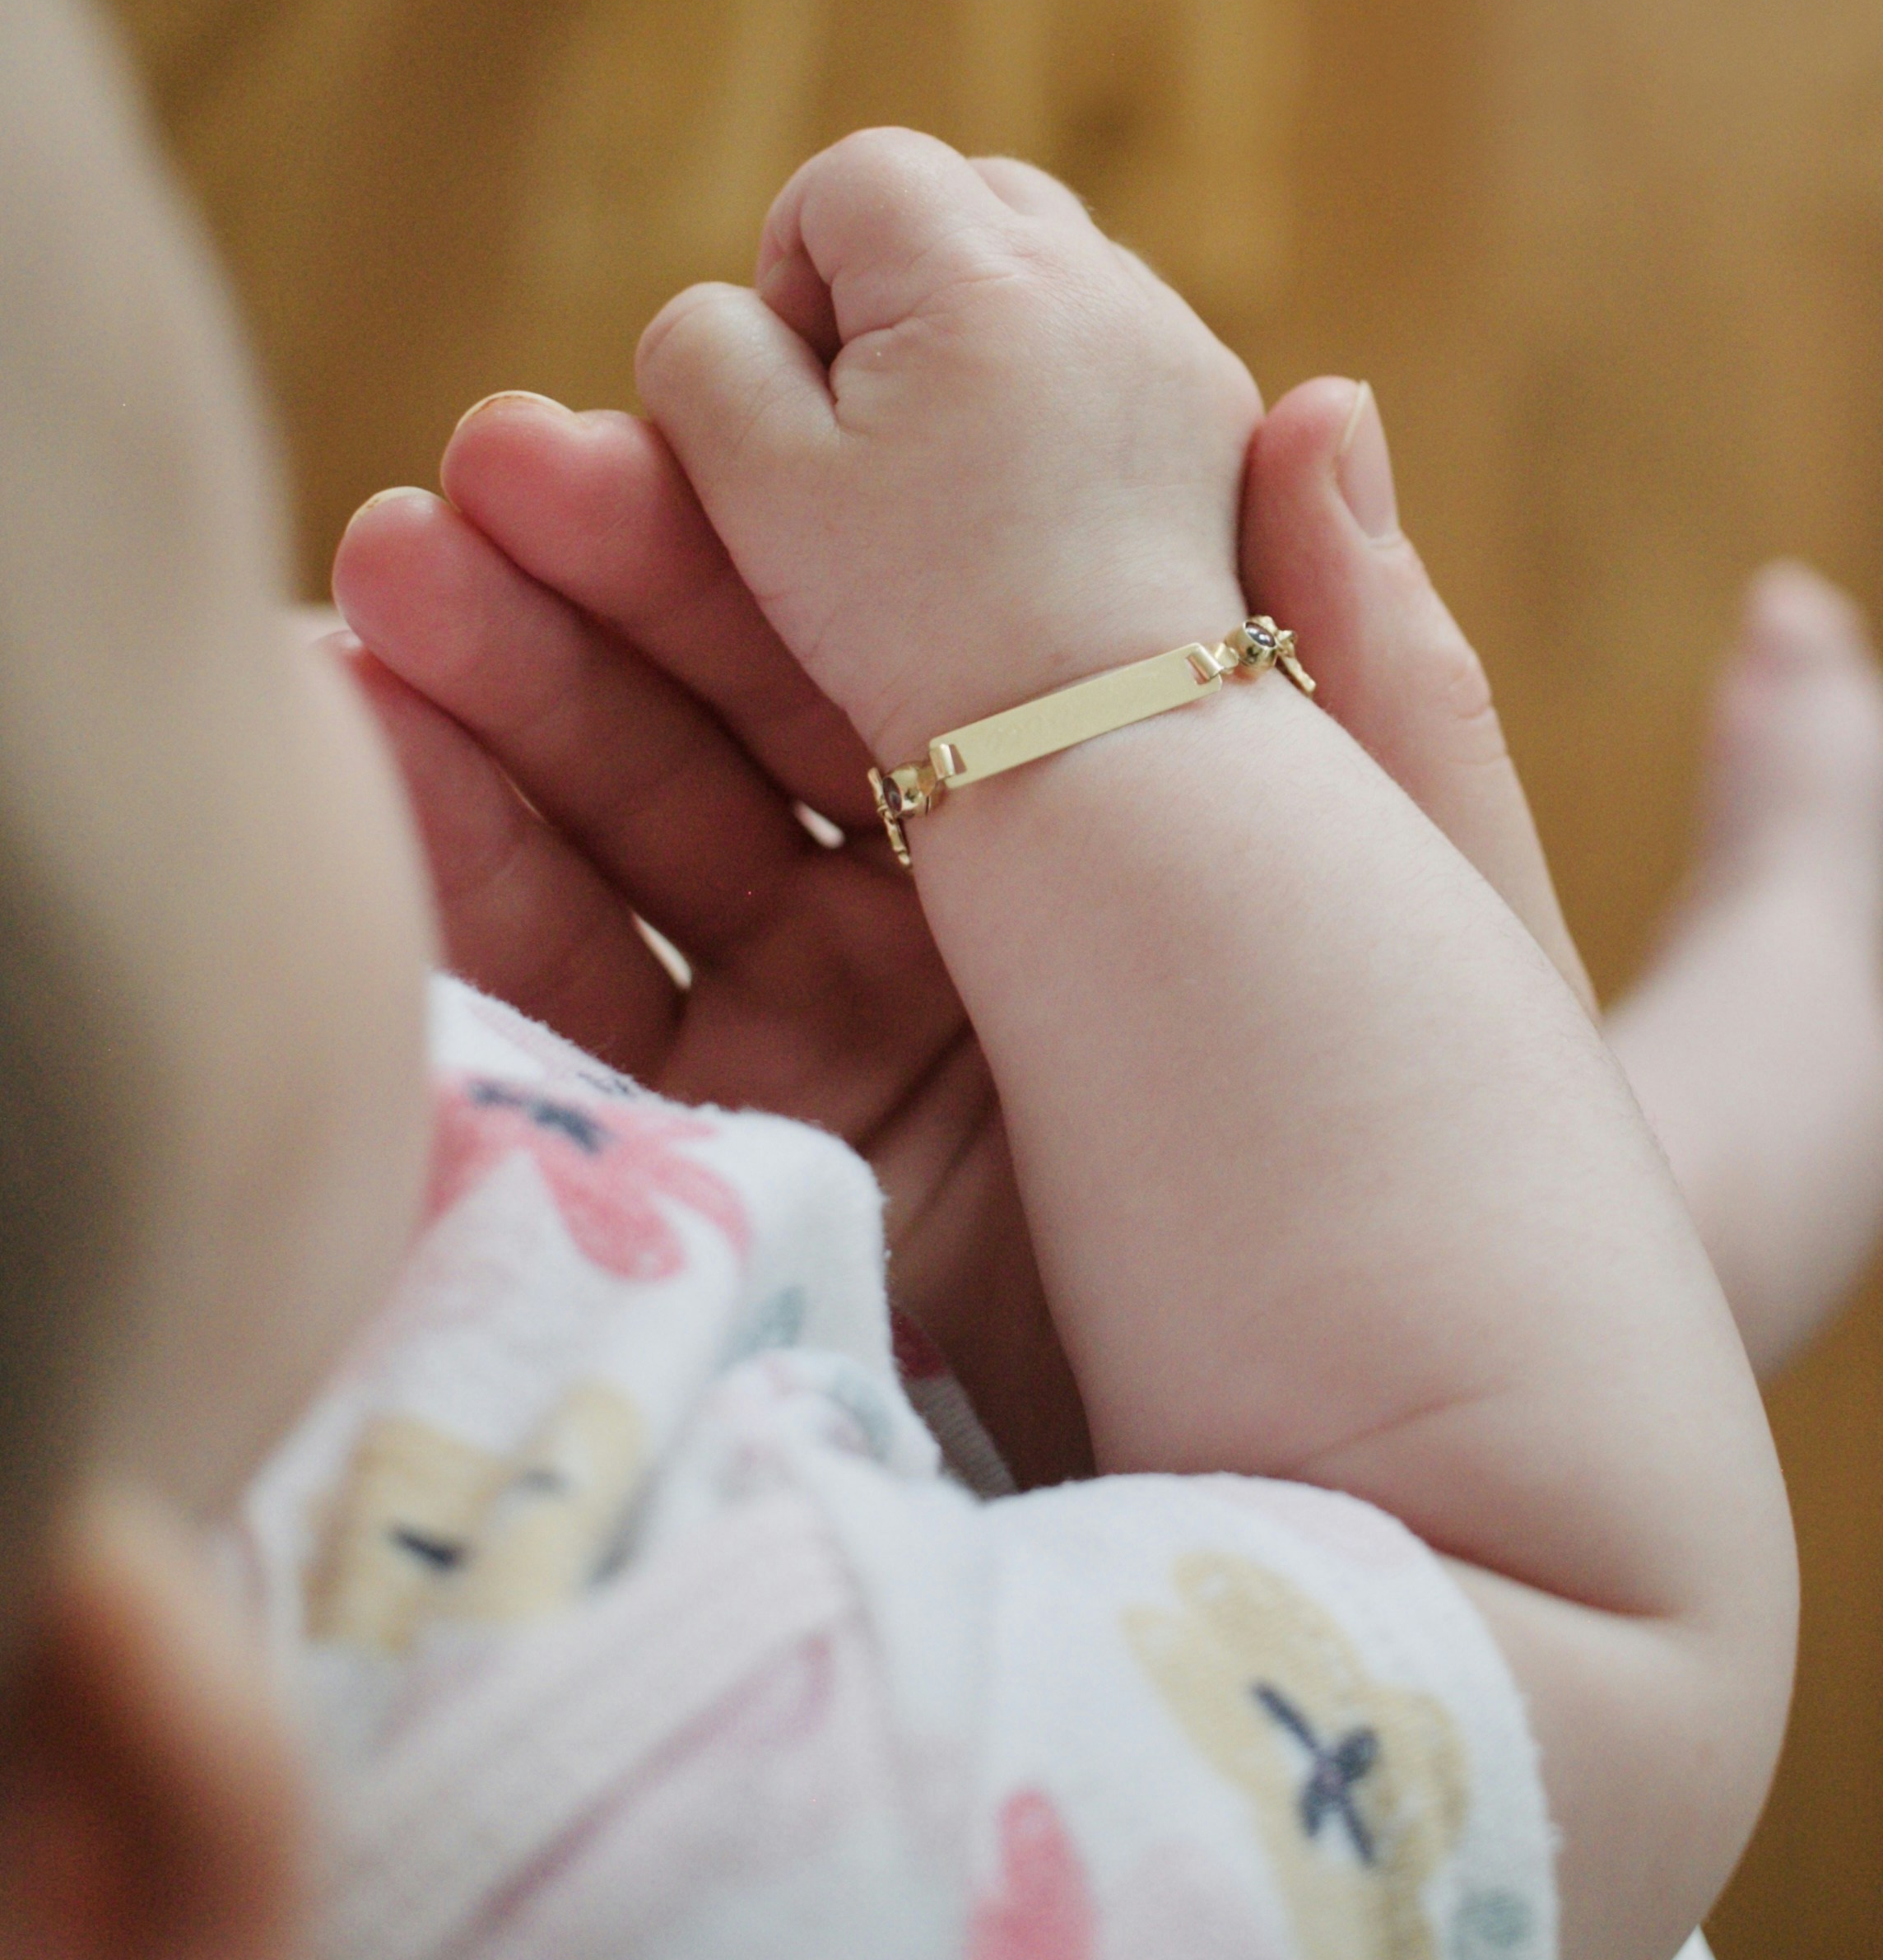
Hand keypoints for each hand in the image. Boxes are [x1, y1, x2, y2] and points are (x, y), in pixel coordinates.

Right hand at [336, 316, 1585, 1492]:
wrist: (1401, 1558)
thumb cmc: (1442, 1211)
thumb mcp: (1419, 908)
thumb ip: (1366, 671)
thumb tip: (1328, 401)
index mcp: (1141, 854)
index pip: (917, 647)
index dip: (770, 527)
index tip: (650, 406)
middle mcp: (982, 963)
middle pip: (750, 744)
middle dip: (600, 607)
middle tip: (471, 489)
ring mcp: (846, 1096)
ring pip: (638, 874)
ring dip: (500, 722)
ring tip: (384, 584)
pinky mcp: (738, 1235)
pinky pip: (581, 1051)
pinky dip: (466, 907)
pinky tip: (363, 760)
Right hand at [633, 133, 1261, 767]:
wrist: (1106, 741)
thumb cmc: (917, 620)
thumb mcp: (759, 481)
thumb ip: (706, 349)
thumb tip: (742, 309)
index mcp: (976, 269)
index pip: (853, 177)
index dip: (793, 272)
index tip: (801, 396)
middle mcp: (1099, 278)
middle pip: (965, 200)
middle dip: (893, 285)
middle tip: (867, 428)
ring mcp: (1175, 344)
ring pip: (1047, 270)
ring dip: (980, 333)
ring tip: (948, 472)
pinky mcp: (1216, 416)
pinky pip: (1116, 344)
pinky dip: (1058, 391)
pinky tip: (1031, 505)